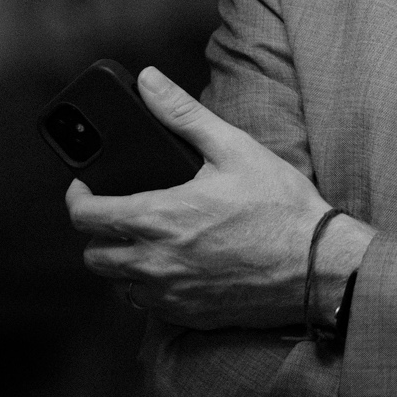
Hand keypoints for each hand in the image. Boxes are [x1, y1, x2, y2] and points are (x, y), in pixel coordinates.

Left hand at [65, 66, 367, 329]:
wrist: (318, 267)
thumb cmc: (281, 206)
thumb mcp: (234, 148)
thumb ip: (183, 114)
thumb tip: (148, 81)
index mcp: (158, 218)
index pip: (85, 215)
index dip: (78, 197)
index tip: (86, 186)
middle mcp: (155, 263)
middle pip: (94, 256)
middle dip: (99, 232)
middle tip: (120, 212)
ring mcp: (170, 294)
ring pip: (117, 283)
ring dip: (122, 261)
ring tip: (147, 238)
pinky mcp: (189, 315)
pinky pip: (148, 305)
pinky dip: (150, 286)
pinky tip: (175, 265)